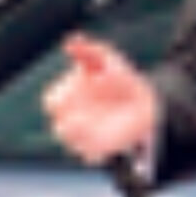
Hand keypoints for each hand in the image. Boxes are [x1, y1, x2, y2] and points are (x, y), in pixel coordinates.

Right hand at [42, 33, 158, 166]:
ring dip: (78, 134)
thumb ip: (87, 49)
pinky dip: (93, 150)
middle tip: (83, 109)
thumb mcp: (105, 58)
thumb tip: (71, 40)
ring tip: (90, 123)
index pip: (52, 101)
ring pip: (71, 141)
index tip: (80, 88)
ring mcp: (83, 135)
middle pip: (58, 125)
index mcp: (67, 95)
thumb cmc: (118, 79)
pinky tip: (103, 139)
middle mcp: (70, 117)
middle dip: (68, 119)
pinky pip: (89, 155)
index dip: (61, 96)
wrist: (143, 101)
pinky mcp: (98, 149)